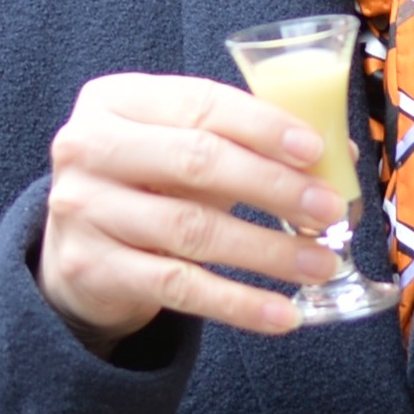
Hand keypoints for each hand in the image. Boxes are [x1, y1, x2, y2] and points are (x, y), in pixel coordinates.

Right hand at [33, 73, 340, 349]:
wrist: (77, 250)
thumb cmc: (147, 185)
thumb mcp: (180, 148)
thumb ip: (243, 142)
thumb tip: (335, 158)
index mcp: (115, 99)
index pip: (201, 104)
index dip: (263, 126)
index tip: (316, 151)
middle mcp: (88, 147)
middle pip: (196, 162)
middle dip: (273, 186)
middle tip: (329, 210)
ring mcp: (84, 209)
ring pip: (192, 230)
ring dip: (267, 250)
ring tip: (321, 263)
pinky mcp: (91, 268)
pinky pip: (180, 287)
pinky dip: (238, 303)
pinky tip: (282, 314)